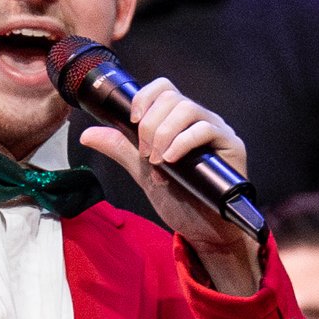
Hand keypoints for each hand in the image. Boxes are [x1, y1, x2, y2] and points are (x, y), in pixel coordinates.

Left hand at [79, 78, 261, 293]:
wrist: (203, 230)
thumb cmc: (180, 199)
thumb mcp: (142, 170)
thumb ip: (120, 148)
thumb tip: (87, 134)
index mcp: (179, 120)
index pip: (163, 88)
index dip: (145, 97)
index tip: (133, 121)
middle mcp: (200, 119)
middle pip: (171, 97)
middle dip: (150, 126)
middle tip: (146, 155)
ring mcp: (217, 130)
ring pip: (187, 108)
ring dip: (164, 134)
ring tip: (158, 161)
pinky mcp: (232, 145)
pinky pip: (205, 129)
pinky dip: (182, 142)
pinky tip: (172, 160)